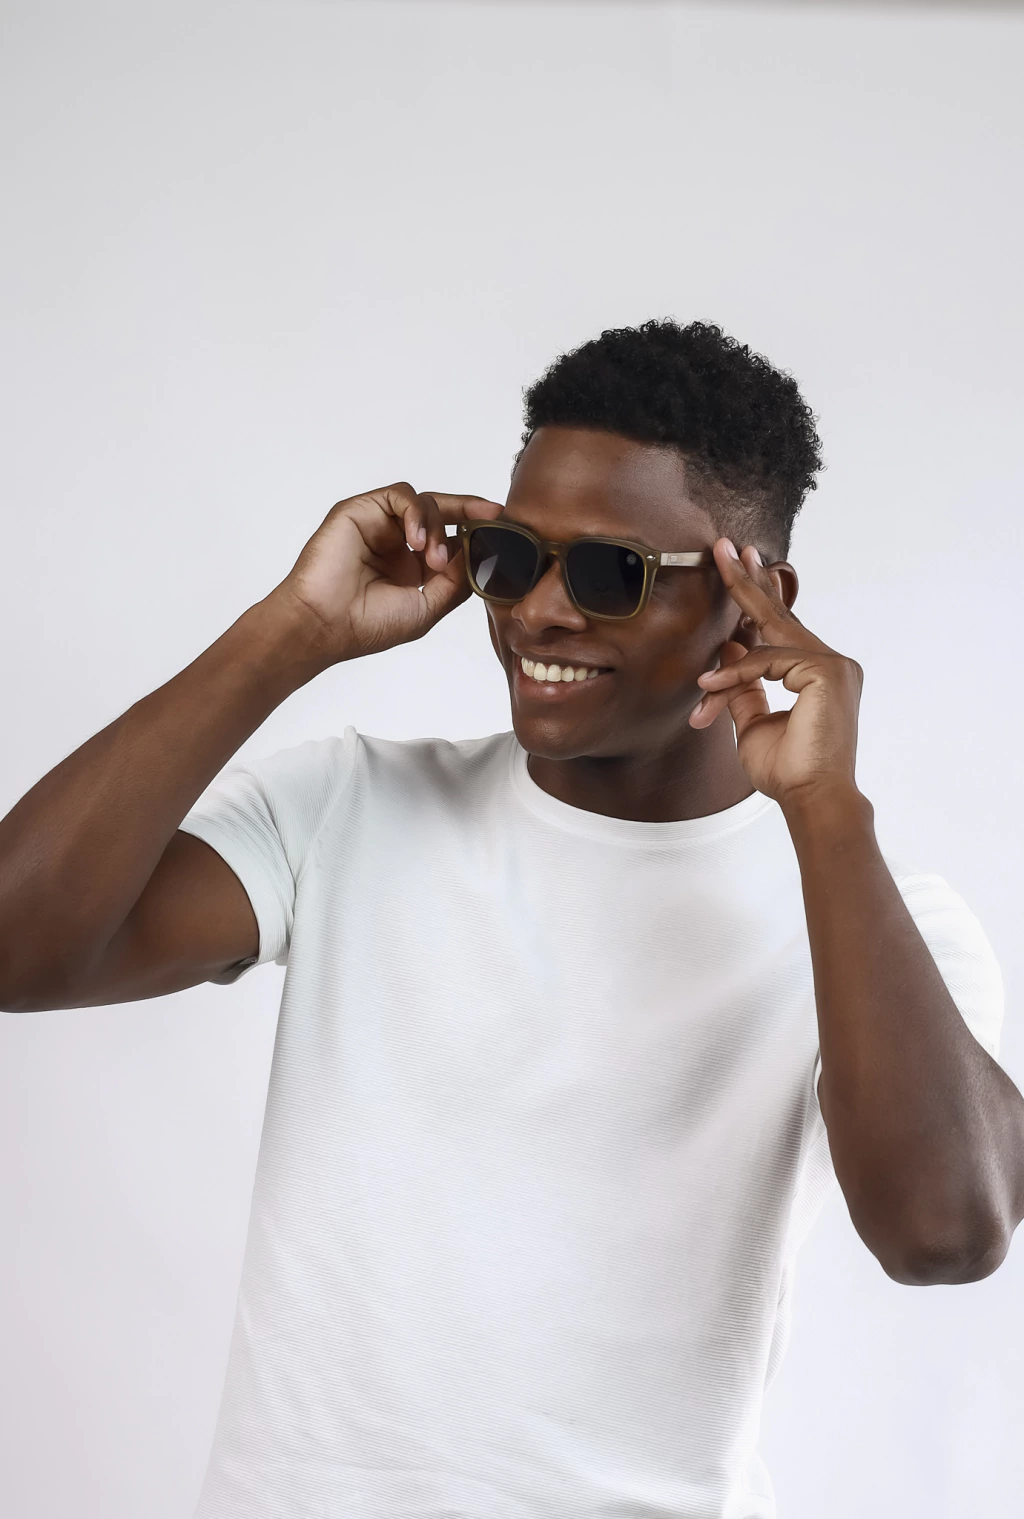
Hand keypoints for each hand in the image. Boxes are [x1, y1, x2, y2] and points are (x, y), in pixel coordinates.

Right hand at [267, 482, 503, 664]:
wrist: (324, 625)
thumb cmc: (367, 625)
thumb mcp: (427, 608)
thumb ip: (455, 582)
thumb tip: (479, 555)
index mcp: (414, 567)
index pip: (452, 539)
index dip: (476, 535)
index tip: (503, 534)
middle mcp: (398, 542)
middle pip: (442, 513)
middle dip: (471, 511)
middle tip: (494, 515)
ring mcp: (380, 524)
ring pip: (425, 503)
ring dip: (436, 527)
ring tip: (431, 558)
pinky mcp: (361, 510)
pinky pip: (399, 495)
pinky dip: (415, 513)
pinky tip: (415, 541)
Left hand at [689, 539, 863, 808]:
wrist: (811, 799)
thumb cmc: (789, 771)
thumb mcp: (753, 723)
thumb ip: (743, 687)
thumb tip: (726, 653)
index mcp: (817, 674)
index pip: (782, 629)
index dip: (757, 597)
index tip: (740, 565)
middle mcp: (831, 664)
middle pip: (781, 615)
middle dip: (749, 581)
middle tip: (724, 546)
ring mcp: (833, 665)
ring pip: (768, 641)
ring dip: (728, 656)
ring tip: (707, 660)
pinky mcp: (827, 672)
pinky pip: (767, 662)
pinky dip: (736, 675)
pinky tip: (711, 692)